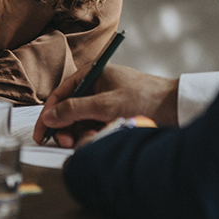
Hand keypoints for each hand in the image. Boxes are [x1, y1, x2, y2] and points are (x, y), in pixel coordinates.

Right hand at [32, 63, 177, 146]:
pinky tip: (101, 139)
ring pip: (82, 121)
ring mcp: (105, 101)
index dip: (48, 114)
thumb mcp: (105, 105)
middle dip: (66, 128)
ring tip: (91, 140)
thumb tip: (49, 117)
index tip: (41, 133)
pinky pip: (95, 126)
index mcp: (92, 75)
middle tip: (68, 143)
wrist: (178, 108)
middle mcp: (96, 87)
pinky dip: (94, 134)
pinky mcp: (114, 114)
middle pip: (69, 110)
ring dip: (82, 133)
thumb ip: (74, 110)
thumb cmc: (145, 98)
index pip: (60, 94)